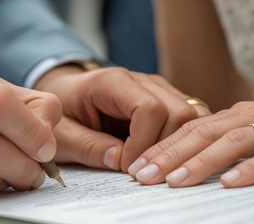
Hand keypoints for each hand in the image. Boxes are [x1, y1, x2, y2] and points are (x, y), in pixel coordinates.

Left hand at [34, 66, 211, 171]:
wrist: (66, 92)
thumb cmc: (62, 112)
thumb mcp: (62, 133)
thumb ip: (87, 146)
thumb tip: (120, 160)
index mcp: (112, 82)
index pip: (149, 108)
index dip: (143, 143)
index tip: (127, 167)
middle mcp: (142, 80)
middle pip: (178, 111)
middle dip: (165, 148)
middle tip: (142, 173)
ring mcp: (158, 89)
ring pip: (191, 115)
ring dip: (177, 146)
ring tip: (154, 168)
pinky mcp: (167, 101)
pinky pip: (188, 119)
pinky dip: (181, 141)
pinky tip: (163, 159)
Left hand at [128, 88, 253, 187]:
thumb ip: (232, 133)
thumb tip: (198, 148)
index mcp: (241, 113)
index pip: (193, 129)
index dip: (163, 146)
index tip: (137, 165)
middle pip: (203, 134)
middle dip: (169, 155)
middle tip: (140, 176)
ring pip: (232, 144)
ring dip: (200, 162)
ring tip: (173, 181)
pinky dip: (253, 169)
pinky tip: (232, 183)